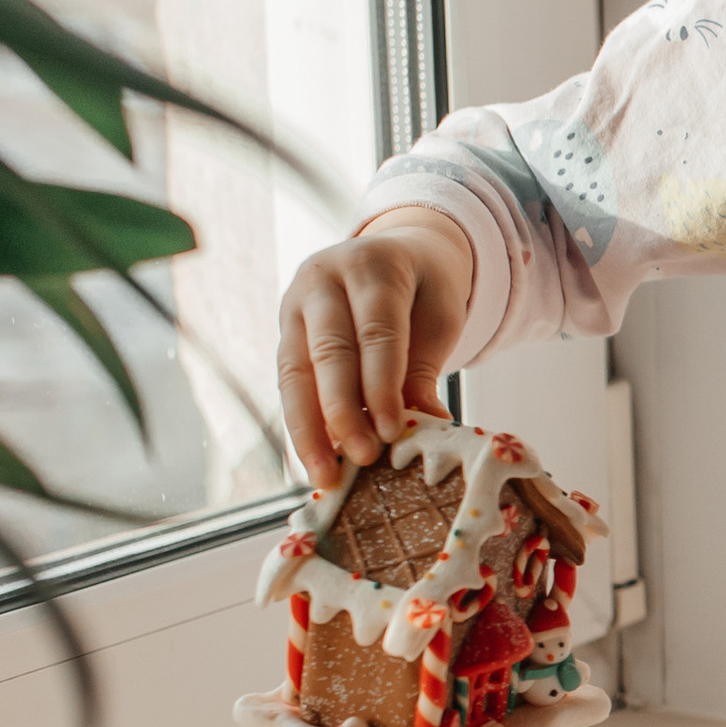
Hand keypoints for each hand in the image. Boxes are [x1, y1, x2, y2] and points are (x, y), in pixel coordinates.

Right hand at [278, 212, 472, 488]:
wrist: (396, 252)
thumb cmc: (423, 289)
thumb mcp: (439, 316)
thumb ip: (424, 367)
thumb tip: (427, 426)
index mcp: (371, 264)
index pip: (376, 331)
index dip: (381, 385)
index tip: (392, 432)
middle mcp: (323, 277)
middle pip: (328, 351)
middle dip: (342, 411)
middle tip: (361, 457)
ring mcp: (295, 302)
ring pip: (295, 370)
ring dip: (309, 429)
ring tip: (325, 474)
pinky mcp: (284, 329)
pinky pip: (288, 381)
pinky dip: (301, 422)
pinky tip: (313, 458)